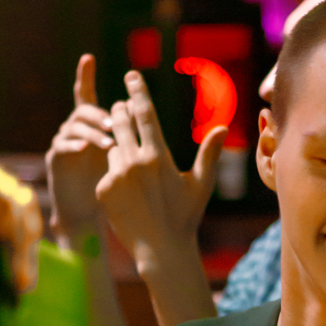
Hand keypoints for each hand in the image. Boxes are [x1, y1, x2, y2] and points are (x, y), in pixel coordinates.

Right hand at [47, 54, 114, 240]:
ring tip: (108, 142)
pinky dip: (74, 145)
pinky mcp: (56, 160)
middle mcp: (75, 129)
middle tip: (115, 123)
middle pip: (83, 110)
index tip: (88, 57)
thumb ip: (130, 132)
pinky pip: (62, 146)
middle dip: (98, 114)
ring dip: (92, 131)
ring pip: (74, 127)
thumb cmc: (112, 185)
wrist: (89, 214)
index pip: (87, 94)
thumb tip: (142, 108)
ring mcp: (63, 143)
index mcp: (92, 125)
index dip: (85, 76)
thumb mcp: (124, 155)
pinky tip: (85, 148)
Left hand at [96, 70, 225, 277]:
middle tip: (119, 106)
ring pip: (112, 147)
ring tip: (131, 166)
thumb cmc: (184, 217)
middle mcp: (135, 161)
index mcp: (158, 156)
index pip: (144, 113)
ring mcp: (116, 175)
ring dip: (118, 148)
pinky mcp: (103, 189)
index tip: (130, 75)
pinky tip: (125, 192)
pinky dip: (113, 175)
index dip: (137, 91)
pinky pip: (105, 171)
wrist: (160, 250)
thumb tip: (222, 127)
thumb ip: (209, 153)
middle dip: (119, 112)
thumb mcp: (200, 184)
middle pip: (120, 122)